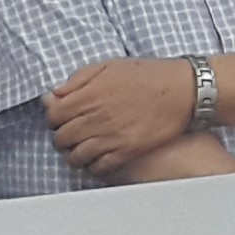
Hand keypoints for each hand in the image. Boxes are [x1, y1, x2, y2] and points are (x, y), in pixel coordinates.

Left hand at [44, 57, 201, 177]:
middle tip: (68, 137)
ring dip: (74, 156)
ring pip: (77, 156)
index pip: (54, 115)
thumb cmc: (147, 75)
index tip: (58, 120)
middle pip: (62, 138)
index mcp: (89, 94)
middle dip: (61, 139)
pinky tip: (96, 161)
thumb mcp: (108, 66)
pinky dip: (93, 168)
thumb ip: (78, 79)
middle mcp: (97, 117)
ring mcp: (111, 136)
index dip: (53, 119)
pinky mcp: (128, 150)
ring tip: (79, 152)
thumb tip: (55, 93)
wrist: (182, 89)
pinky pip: (100, 167)